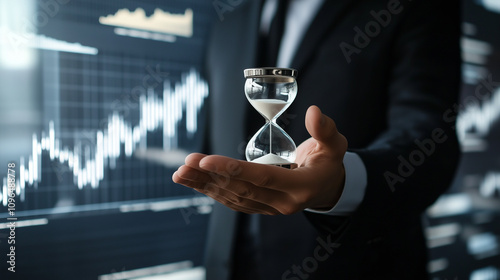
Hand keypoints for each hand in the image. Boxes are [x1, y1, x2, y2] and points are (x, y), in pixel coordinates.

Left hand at [172, 105, 347, 214]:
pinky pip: (233, 201)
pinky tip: (194, 182)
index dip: (233, 169)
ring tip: (180, 173)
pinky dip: (212, 192)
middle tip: (186, 162)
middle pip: (241, 190)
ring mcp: (270, 208)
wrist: (328, 189)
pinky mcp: (261, 208)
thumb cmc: (330, 163)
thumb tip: (314, 111)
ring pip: (233, 198)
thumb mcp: (335, 145)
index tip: (206, 160)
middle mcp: (283, 203)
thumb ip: (326, 129)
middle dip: (211, 177)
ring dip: (204, 186)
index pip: (263, 178)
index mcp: (301, 187)